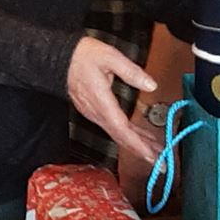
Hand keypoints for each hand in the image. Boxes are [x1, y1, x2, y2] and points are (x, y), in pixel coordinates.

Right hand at [66, 36, 160, 163]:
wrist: (58, 58)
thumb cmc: (81, 56)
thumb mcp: (110, 57)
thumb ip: (131, 71)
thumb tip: (150, 84)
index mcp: (101, 102)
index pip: (121, 129)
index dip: (137, 144)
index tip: (151, 155)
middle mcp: (97, 113)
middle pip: (121, 138)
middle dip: (142, 151)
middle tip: (161, 163)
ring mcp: (94, 114)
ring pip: (118, 134)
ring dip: (137, 144)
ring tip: (157, 151)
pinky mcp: (94, 111)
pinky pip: (114, 128)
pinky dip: (129, 135)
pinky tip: (140, 136)